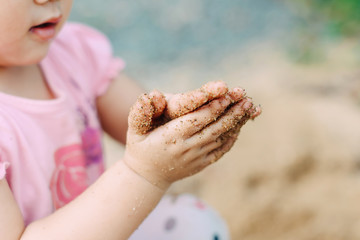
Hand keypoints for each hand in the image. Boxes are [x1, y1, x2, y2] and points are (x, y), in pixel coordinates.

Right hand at [123, 82, 260, 189]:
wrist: (146, 177)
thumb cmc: (140, 147)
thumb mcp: (134, 130)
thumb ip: (140, 112)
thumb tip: (153, 93)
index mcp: (171, 137)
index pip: (197, 120)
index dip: (213, 107)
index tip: (227, 94)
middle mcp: (187, 148)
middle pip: (214, 128)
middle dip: (232, 112)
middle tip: (246, 98)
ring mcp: (196, 158)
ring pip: (221, 138)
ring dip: (236, 123)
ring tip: (249, 108)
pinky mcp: (201, 164)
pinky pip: (221, 150)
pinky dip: (232, 138)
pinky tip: (240, 126)